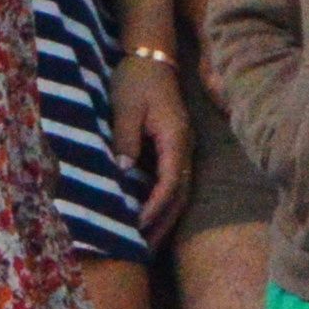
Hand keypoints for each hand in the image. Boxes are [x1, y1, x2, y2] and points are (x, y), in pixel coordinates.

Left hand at [114, 49, 191, 238]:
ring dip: (163, 219)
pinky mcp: (173, 149)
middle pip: (179, 195)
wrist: (150, 57)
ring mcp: (182, 149)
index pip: (171, 181)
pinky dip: (161, 204)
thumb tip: (124, 173)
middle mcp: (184, 148)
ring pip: (178, 192)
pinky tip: (147, 219)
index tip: (138, 225)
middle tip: (143, 251)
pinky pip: (171, 183)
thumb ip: (125, 140)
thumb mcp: (125, 107)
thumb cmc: (136, 80)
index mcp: (175, 137)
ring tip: (146, 244)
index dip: (155, 207)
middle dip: (162, 224)